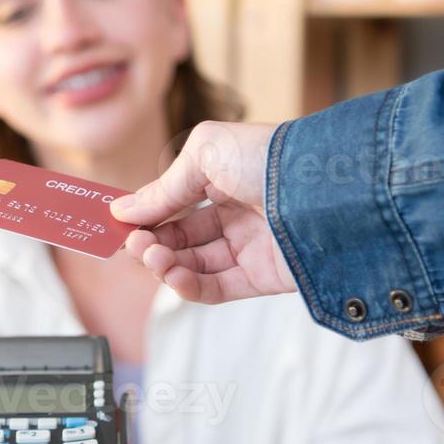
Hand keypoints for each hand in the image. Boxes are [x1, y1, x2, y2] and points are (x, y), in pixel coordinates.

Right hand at [109, 121, 297, 303]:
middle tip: (132, 243)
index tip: (120, 224)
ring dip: (164, 264)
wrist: (324, 186)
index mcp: (225, 179)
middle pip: (180, 238)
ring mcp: (250, 246)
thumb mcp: (205, 155)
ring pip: (193, 265)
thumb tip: (122, 211)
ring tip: (152, 256)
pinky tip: (172, 275)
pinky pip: (216, 288)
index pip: (175, 204)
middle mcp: (237, 213)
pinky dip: (188, 286)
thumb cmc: (267, 156)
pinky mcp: (262, 277)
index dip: (147, 215)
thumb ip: (163, 188)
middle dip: (151, 242)